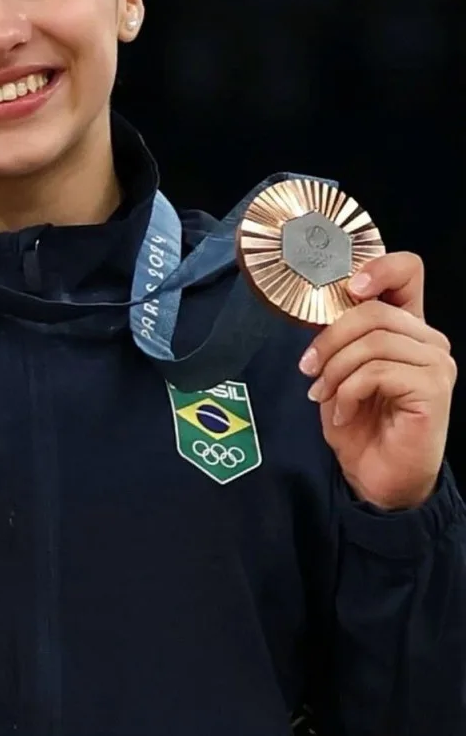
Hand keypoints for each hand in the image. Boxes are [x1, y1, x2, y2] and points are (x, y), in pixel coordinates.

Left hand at [300, 252, 456, 509]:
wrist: (376, 476)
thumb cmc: (359, 421)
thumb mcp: (340, 368)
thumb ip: (341, 334)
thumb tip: (320, 306)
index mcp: (406, 327)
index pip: (408, 271)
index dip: (379, 267)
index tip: (351, 287)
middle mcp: (428, 340)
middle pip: (374, 311)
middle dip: (330, 340)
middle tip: (309, 369)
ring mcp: (435, 364)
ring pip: (373, 342)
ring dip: (335, 369)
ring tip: (321, 393)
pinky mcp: (433, 389)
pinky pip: (377, 371)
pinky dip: (348, 391)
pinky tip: (342, 411)